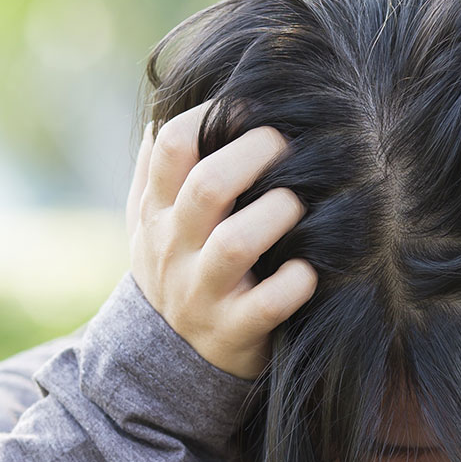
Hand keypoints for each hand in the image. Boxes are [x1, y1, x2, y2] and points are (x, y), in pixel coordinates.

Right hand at [125, 99, 317, 380]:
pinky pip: (267, 306)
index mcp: (156, 210)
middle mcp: (175, 248)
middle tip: (285, 144)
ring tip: (297, 204)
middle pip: (207, 187)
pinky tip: (308, 269)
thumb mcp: (152, 219)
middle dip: (254, 155)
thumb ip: (160, 166)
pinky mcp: (235, 332)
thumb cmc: (177, 265)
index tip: (248, 106)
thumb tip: (181, 100)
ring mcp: (203, 292)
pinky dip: (294, 284)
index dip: (211, 115)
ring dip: (276, 215)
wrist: (165, 361)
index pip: (171, 145)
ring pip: (235, 244)